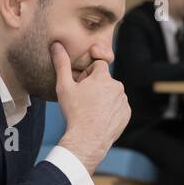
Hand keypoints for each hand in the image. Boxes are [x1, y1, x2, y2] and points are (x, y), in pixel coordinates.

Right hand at [52, 43, 129, 171]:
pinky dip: (110, 109)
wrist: (87, 139)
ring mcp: (123, 101)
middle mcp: (118, 86)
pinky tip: (99, 117)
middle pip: (104, 80)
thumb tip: (57, 44)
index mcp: (104, 77)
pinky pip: (118, 106)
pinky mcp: (126, 113)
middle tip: (83, 99)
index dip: (87, 74)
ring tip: (90, 110)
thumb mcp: (64, 86)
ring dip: (103, 97)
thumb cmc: (74, 112)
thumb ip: (61, 64)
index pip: (97, 65)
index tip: (81, 85)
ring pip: (111, 93)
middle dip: (95, 86)